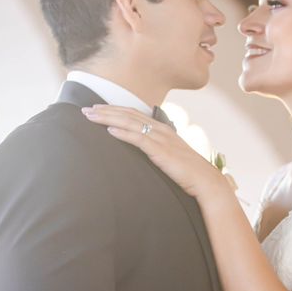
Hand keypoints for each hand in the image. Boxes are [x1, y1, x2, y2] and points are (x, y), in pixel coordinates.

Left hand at [81, 105, 230, 200]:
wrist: (206, 181)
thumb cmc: (188, 172)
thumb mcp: (170, 156)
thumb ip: (156, 150)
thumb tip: (143, 150)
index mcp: (162, 129)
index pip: (134, 114)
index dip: (114, 109)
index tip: (96, 109)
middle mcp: (160, 129)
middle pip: (128, 114)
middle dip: (105, 110)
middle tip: (85, 109)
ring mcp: (161, 138)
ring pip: (129, 122)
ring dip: (108, 118)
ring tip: (90, 116)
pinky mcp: (161, 151)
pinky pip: (138, 138)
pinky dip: (122, 132)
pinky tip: (109, 130)